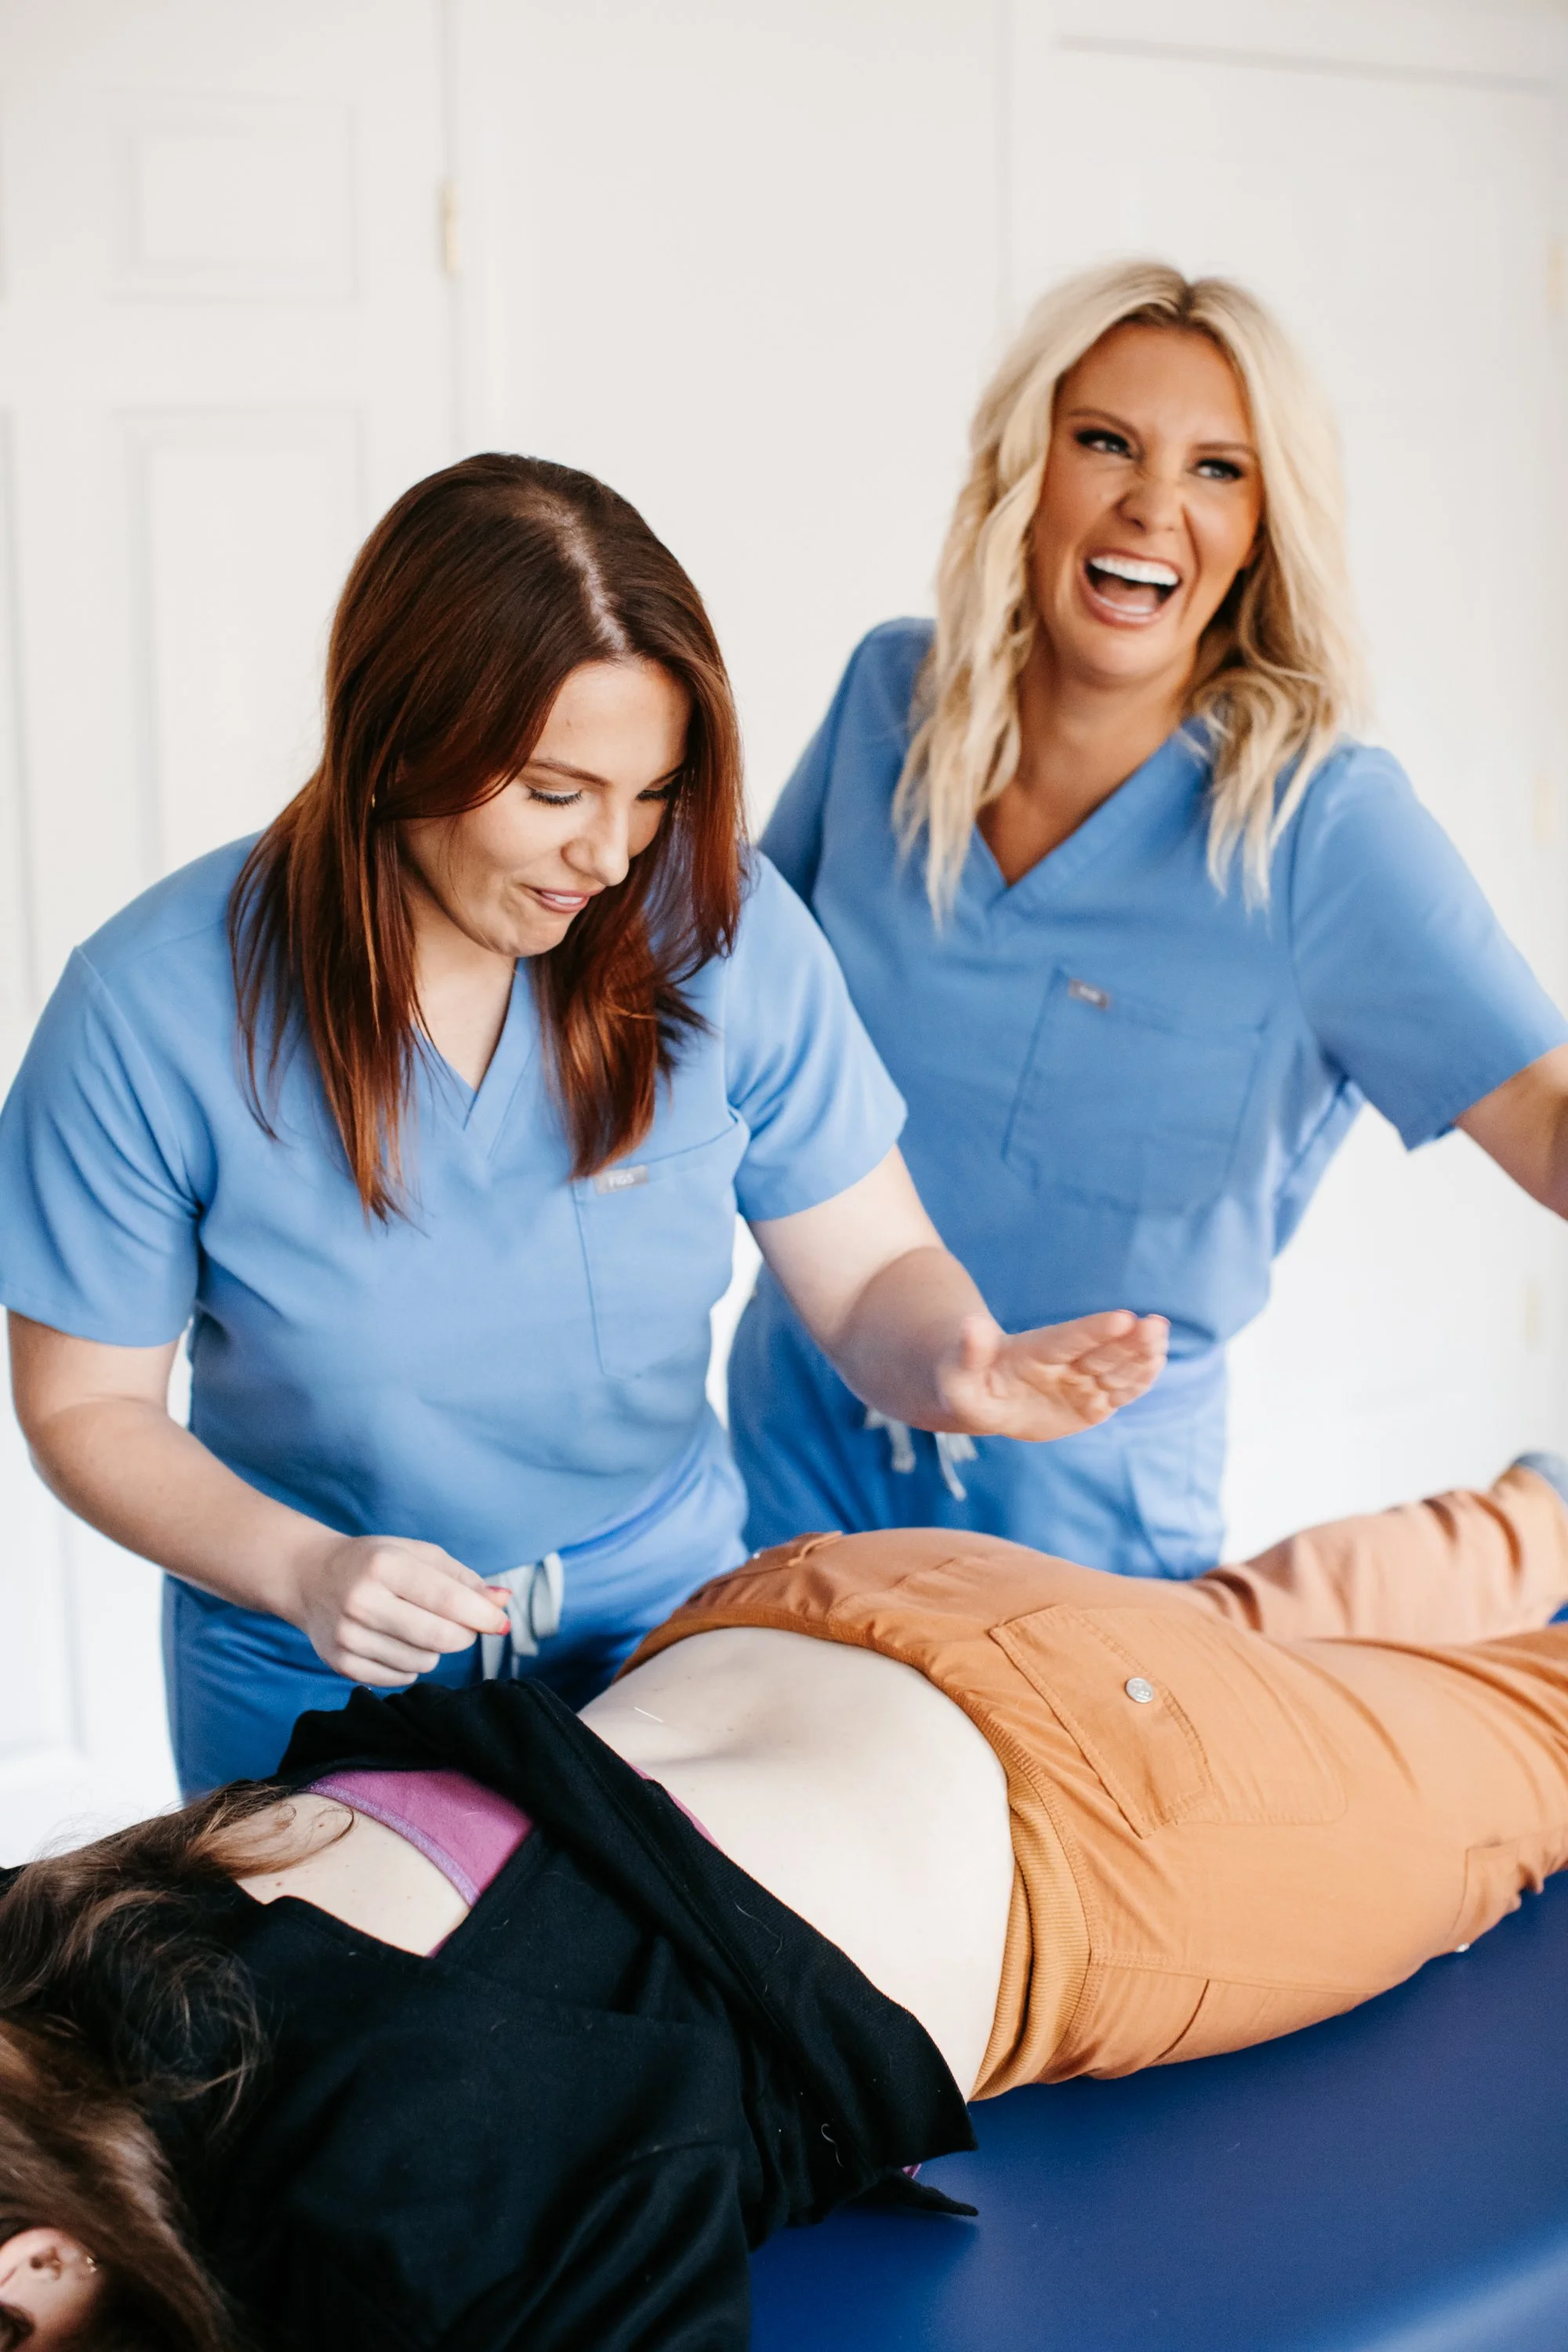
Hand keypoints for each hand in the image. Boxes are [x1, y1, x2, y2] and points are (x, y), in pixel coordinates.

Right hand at [289, 1533, 510, 1684]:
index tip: (502, 1623)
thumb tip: (502, 1602)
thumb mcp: (418, 1555)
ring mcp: (348, 1636)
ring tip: (417, 1626)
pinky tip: (398, 1642)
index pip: (447, 1600)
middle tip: (464, 1625)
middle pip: (438, 1637)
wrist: (310, 1577)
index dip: (482, 1616)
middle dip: (464, 1635)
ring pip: (423, 1662)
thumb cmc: (375, 1562)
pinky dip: (411, 1665)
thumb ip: (463, 1579)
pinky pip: (400, 1678)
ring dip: (435, 1649)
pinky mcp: (340, 1664)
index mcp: (384, 1565)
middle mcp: (362, 1601)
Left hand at [934, 1309, 1167, 1441]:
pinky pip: (1120, 1391)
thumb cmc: (966, 1384)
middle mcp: (1063, 1362)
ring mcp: (1079, 1381)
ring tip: (1161, 1339)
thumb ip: (969, 1352)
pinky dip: (1139, 1380)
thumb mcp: (957, 1376)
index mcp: (1034, 1352)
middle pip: (1100, 1350)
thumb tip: (972, 1324)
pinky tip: (1157, 1363)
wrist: (984, 1398)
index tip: (1121, 1318)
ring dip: (1140, 1356)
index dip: (1093, 1330)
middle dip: (1129, 1339)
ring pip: (1116, 1367)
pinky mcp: (1092, 1403)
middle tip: (1155, 1325)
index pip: (1068, 1339)